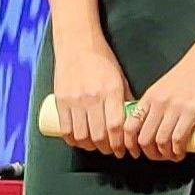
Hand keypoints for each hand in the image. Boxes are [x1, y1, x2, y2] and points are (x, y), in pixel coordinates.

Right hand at [49, 43, 134, 157]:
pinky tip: (79, 141)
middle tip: (110, 150)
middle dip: (106, 148)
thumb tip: (133, 121)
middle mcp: (93, 97)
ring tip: (95, 146)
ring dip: (90, 146)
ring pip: (81, 135)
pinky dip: (73, 140)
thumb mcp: (120, 77)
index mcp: (111, 91)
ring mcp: (75, 99)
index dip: (119, 143)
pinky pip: (65, 129)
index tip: (122, 150)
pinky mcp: (61, 100)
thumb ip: (125, 99)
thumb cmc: (102, 60)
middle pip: (98, 135)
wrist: (77, 44)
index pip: (116, 126)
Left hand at [131, 44, 194, 161]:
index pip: (130, 126)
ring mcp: (175, 107)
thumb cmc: (193, 68)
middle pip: (143, 138)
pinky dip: (177, 152)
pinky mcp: (192, 111)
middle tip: (159, 156)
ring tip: (173, 156)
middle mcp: (158, 103)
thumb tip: (160, 121)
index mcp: (150, 96)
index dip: (131, 144)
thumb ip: (161, 100)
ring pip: (160, 142)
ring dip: (165, 155)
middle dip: (149, 154)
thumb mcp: (167, 84)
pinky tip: (181, 154)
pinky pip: (178, 139)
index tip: (138, 152)